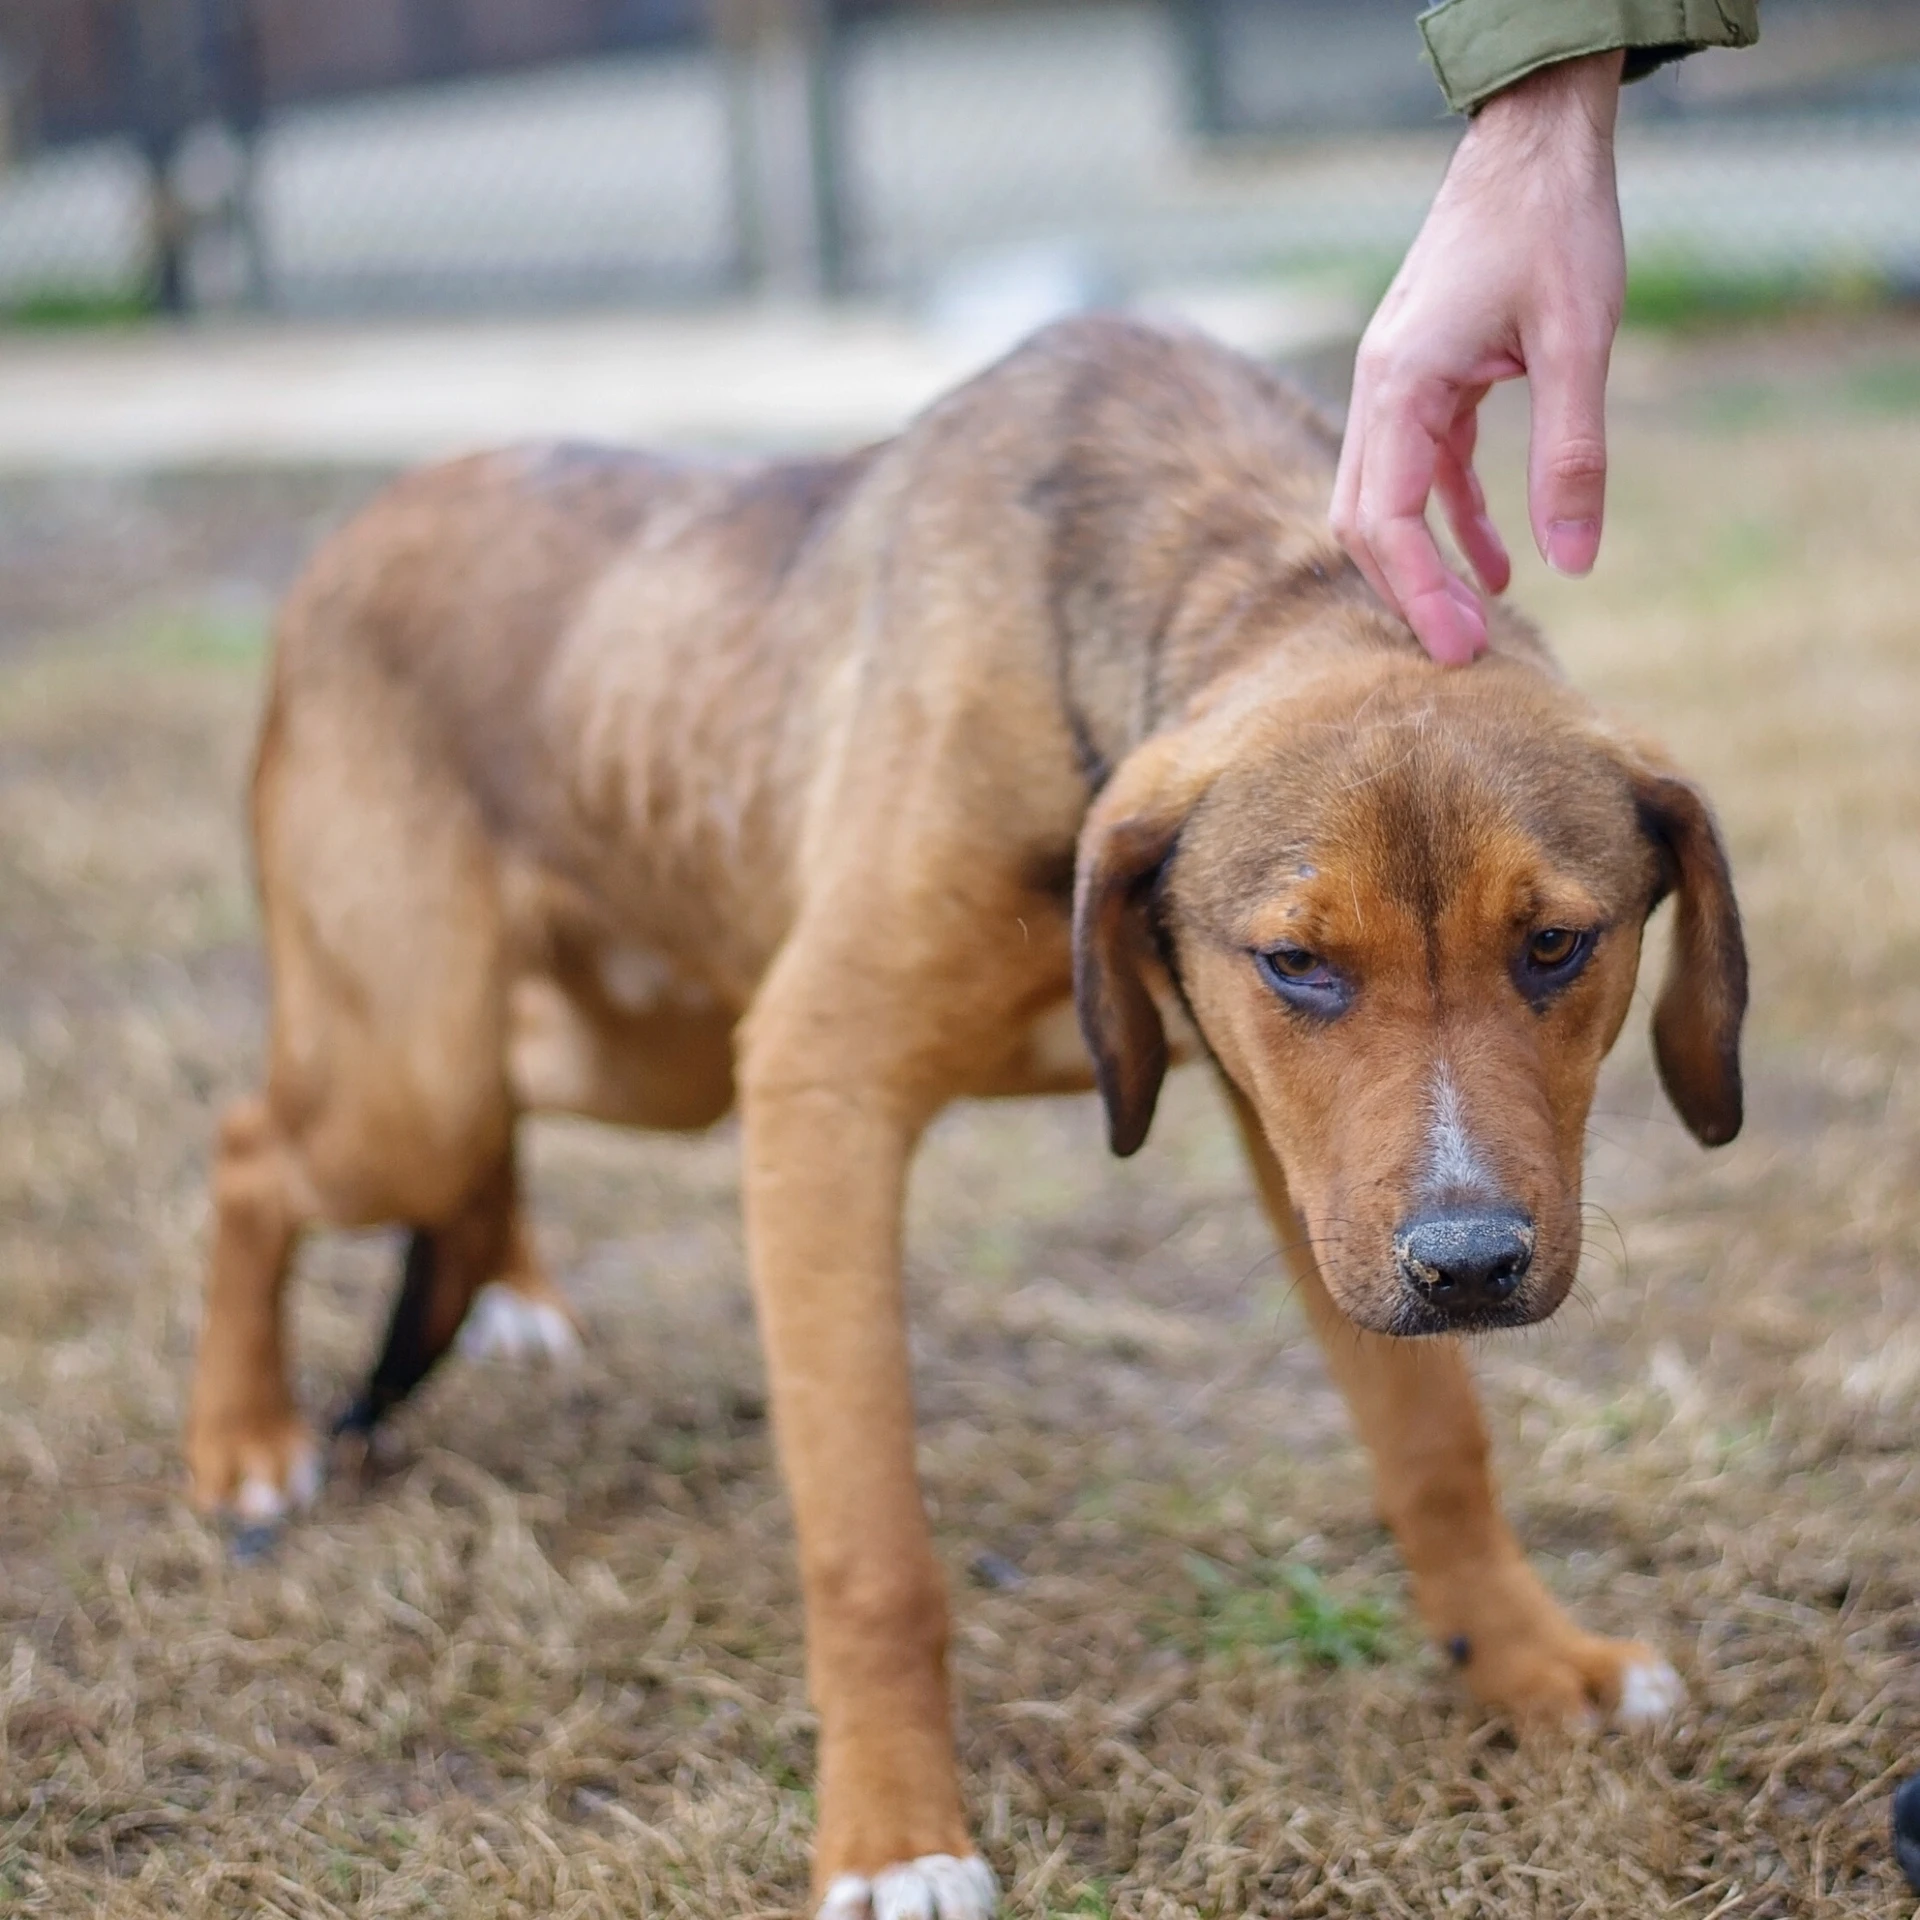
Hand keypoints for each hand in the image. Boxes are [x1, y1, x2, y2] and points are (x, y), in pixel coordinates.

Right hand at [1332, 51, 1626, 663]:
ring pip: (1383, 504)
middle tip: (1466, 658)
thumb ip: (1573, 454)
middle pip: (1365, 524)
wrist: (1534, 140)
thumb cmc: (1555, 222)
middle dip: (1410, 594)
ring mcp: (1393, 386)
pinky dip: (1452, 522)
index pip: (1386, 519)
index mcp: (1401, 383)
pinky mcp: (1421, 379)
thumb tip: (1576, 562)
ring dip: (1425, 565)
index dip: (1420, 593)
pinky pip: (1421, 473)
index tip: (1464, 649)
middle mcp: (1378, 391)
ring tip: (1478, 627)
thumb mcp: (1580, 339)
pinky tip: (1498, 565)